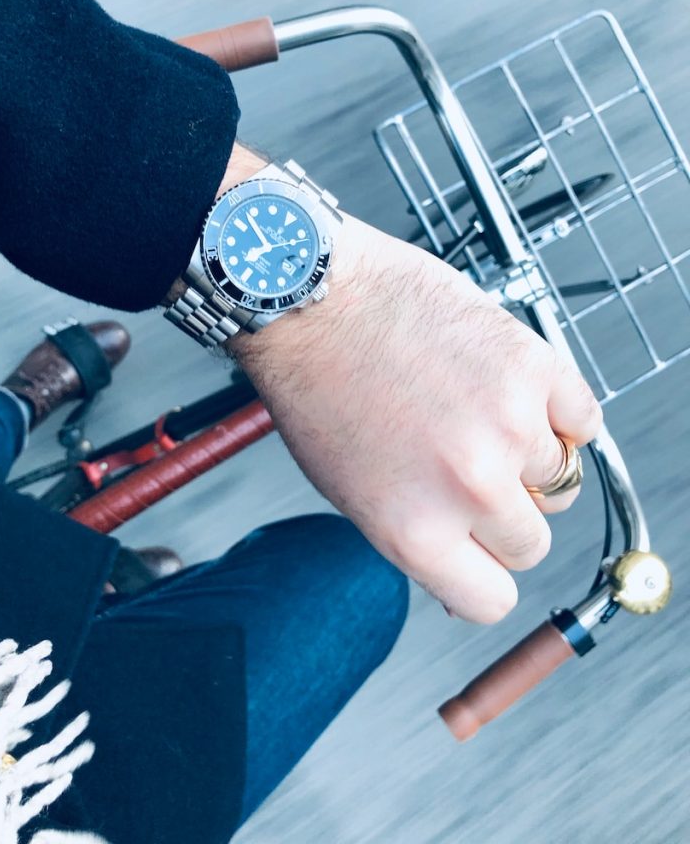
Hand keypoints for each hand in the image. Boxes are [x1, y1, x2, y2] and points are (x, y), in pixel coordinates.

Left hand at [231, 212, 601, 622]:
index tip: (480, 552)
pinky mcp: (532, 364)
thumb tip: (467, 576)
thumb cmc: (317, 386)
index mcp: (414, 531)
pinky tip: (513, 391)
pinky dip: (559, 412)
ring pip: (560, 479)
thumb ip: (419, 538)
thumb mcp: (350, 491)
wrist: (314, 296)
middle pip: (531, 543)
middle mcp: (468, 487)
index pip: (492, 600)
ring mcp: (508, 424)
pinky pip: (584, 419)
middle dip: (506, 515)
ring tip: (476, 414)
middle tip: (474, 470)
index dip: (485, 575)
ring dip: (528, 456)